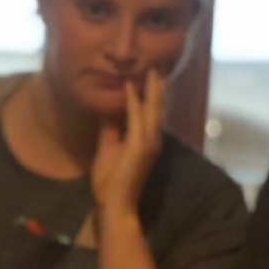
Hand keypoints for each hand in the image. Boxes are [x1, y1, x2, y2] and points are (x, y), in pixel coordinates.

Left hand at [91, 71, 164, 214]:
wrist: (114, 205)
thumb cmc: (111, 181)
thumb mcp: (108, 148)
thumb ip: (110, 129)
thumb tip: (108, 110)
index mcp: (145, 139)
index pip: (150, 111)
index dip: (150, 93)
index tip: (151, 73)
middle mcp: (152, 139)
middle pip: (157, 107)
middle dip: (158, 86)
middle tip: (160, 63)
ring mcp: (148, 143)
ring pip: (152, 109)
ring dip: (152, 87)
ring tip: (153, 67)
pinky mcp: (140, 147)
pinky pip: (137, 118)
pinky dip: (133, 100)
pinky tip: (130, 85)